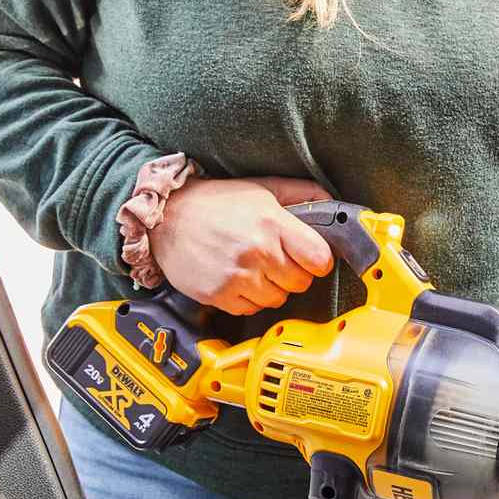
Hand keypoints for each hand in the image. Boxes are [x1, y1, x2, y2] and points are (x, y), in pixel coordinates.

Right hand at [151, 176, 334, 314]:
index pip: (320, 259)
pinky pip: (251, 310)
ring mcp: (237, 277)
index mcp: (272, 223)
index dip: (318, 260)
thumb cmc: (215, 203)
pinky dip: (248, 298)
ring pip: (277, 300)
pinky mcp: (219, 295)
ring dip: (271, 288)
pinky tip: (237, 278)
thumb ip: (302, 193)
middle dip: (293, 273)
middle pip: (301, 283)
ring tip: (253, 267)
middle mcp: (256, 252)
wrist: (166, 217)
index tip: (310, 257)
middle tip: (275, 259)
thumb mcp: (262, 188)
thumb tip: (332, 205)